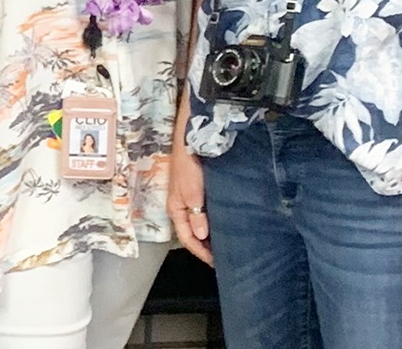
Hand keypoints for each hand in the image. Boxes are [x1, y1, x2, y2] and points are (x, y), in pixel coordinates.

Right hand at [168, 146, 212, 262]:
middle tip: (223, 257)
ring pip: (199, 223)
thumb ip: (196, 215)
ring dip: (210, 234)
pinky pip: (204, 212)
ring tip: (225, 243)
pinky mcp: (198, 190)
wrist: (191, 139)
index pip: (187, 238)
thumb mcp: (192, 192)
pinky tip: (223, 223)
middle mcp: (181, 206)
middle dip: (205, 246)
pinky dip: (213, 221)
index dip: (200, 252)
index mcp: (176, 209)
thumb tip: (202, 235)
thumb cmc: (188, 164)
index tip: (216, 262)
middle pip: (192, 233)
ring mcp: (189, 198)